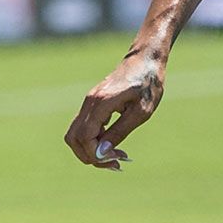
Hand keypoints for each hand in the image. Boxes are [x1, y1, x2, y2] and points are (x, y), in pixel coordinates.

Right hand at [64, 51, 162, 169]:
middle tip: (115, 163)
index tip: (118, 159)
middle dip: (91, 156)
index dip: (97, 154)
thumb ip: (120, 132)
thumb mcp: (141, 112)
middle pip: (74, 139)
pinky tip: (112, 144)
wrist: (146, 59)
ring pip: (75, 135)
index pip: (85, 138)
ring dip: (91, 150)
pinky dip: (93, 141)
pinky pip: (84, 128)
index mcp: (101, 103)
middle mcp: (90, 103)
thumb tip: (102, 153)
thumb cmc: (148, 84)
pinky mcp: (93, 104)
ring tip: (114, 156)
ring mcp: (89, 103)